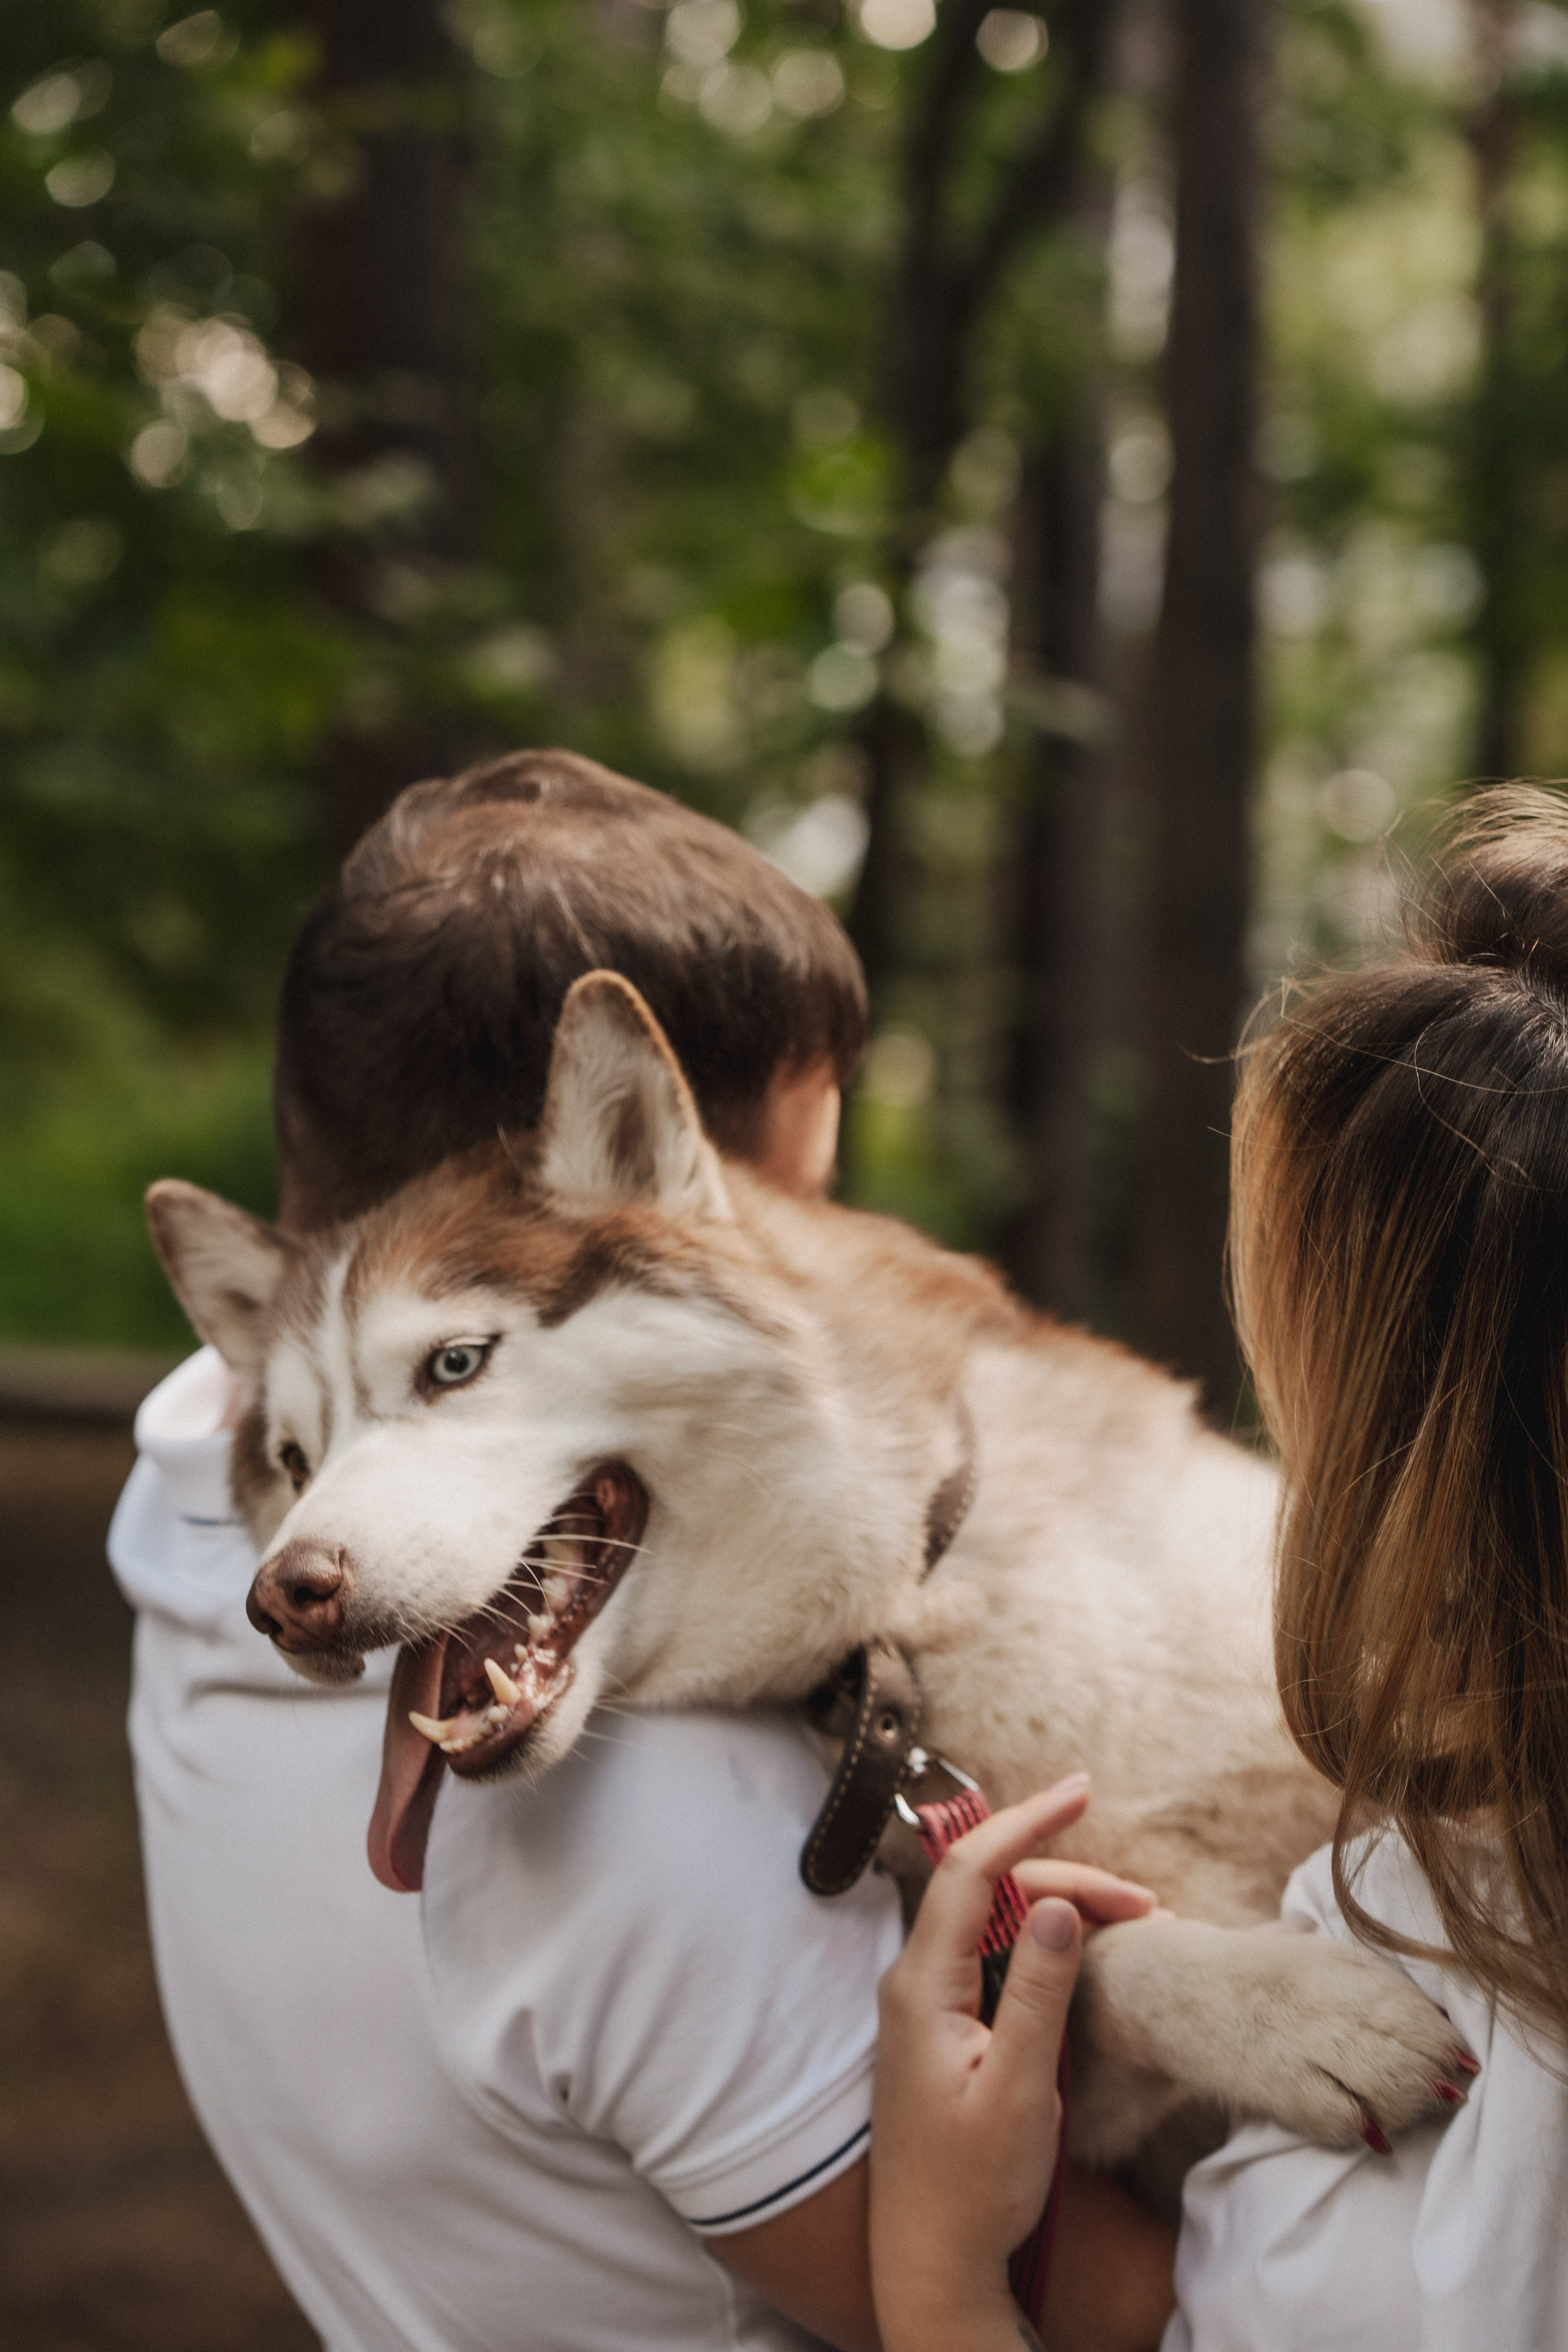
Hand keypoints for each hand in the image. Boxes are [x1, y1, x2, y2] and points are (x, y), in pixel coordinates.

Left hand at [870, 1777, 1157, 2351]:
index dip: (1026, 1822)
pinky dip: (1046, 1945)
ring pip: (997, 1922)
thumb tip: (1057, 1903)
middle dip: (1068, 1880)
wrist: (932, 2261)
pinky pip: (995, 1958)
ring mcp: (928, 2003)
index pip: (971, 1871)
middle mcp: (915, 1981)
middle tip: (1145, 1908)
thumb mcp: (1020, 2090)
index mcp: (922, 1985)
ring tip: (1135, 1925)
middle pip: (991, 1892)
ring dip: (1062, 1912)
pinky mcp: (946, 2027)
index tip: (1080, 1791)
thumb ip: (1037, 1992)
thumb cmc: (972, 2187)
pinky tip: (1090, 1951)